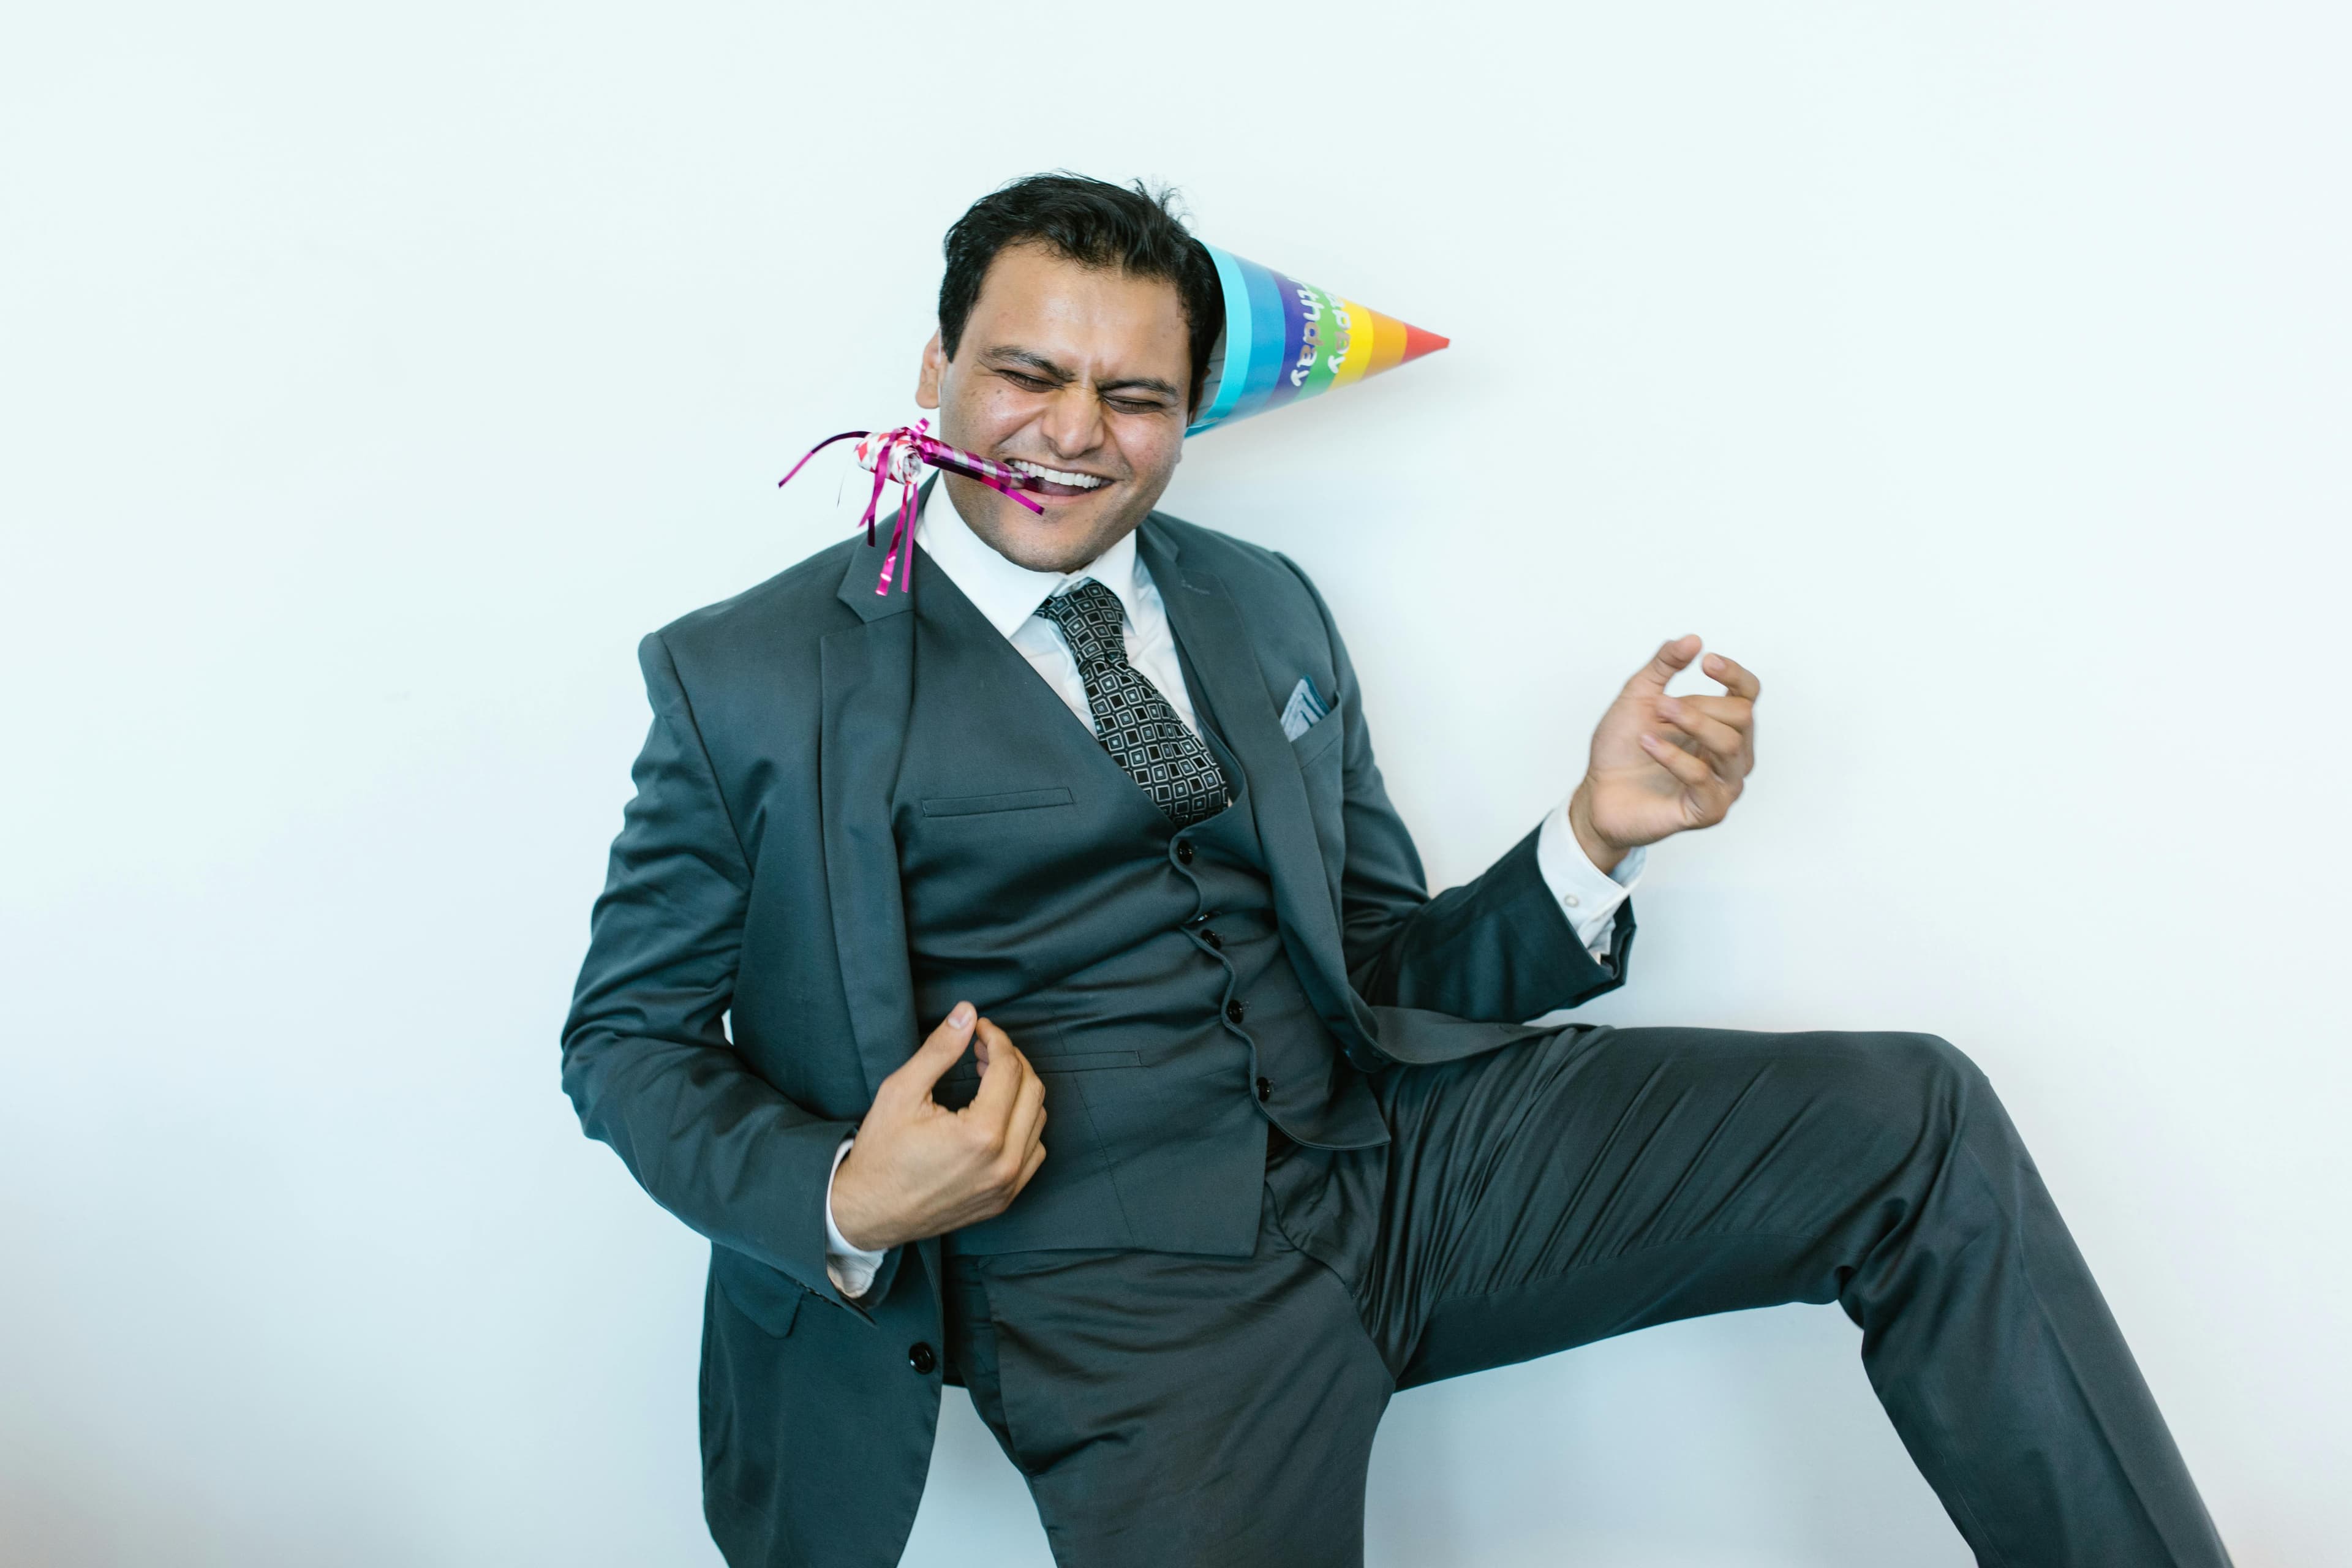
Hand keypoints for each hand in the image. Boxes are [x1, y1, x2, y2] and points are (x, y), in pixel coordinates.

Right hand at [829, 1002, 1047, 1252]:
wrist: (869, 1212)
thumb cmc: (880, 1153)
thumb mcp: (901, 1092)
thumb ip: (939, 1050)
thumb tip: (967, 1013)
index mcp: (980, 1135)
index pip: (1009, 1069)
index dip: (996, 1039)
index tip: (979, 1029)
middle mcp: (1004, 1163)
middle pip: (1032, 1090)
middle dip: (1011, 1059)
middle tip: (983, 1048)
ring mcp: (1008, 1185)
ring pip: (1037, 1120)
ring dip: (1019, 1090)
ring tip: (987, 1076)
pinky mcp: (1005, 1199)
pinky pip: (1034, 1152)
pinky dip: (1023, 1125)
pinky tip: (997, 1114)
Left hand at [1569, 634, 1759, 869]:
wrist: (1597, 793)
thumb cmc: (1621, 749)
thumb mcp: (1638, 697)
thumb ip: (1663, 666)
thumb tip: (1693, 639)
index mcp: (1719, 724)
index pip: (1748, 694)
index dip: (1734, 674)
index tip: (1707, 661)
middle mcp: (1730, 754)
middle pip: (1742, 717)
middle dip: (1699, 706)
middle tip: (1660, 706)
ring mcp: (1723, 784)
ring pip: (1731, 745)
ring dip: (1691, 724)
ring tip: (1653, 720)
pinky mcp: (1709, 810)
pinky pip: (1704, 779)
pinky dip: (1675, 757)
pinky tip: (1649, 745)